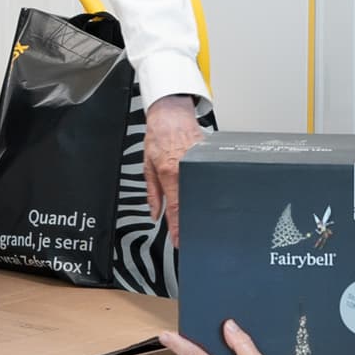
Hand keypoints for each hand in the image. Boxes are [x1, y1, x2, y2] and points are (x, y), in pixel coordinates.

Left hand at [144, 94, 205, 238]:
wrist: (172, 114)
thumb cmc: (159, 136)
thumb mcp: (147, 165)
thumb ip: (152, 192)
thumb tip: (154, 213)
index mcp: (170, 173)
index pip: (175, 207)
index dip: (178, 227)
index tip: (180, 240)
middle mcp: (186, 170)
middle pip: (190, 202)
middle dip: (190, 221)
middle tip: (190, 236)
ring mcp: (199, 165)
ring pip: (200, 192)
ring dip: (198, 207)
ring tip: (198, 221)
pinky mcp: (208, 160)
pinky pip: (207, 180)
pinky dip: (206, 191)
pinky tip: (206, 199)